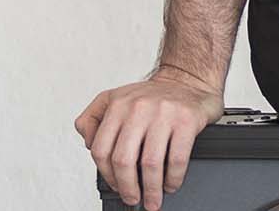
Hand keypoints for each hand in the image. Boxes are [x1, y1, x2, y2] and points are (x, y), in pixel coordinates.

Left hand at [73, 66, 223, 209]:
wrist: (189, 79)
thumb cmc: (153, 95)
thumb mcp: (114, 98)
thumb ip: (92, 119)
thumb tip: (89, 144)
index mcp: (118, 105)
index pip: (101, 149)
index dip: (107, 175)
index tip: (116, 186)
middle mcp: (138, 107)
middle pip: (124, 159)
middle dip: (127, 187)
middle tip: (133, 198)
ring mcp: (164, 113)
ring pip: (150, 163)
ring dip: (151, 188)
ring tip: (153, 198)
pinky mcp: (186, 120)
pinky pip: (176, 158)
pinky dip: (173, 178)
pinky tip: (171, 183)